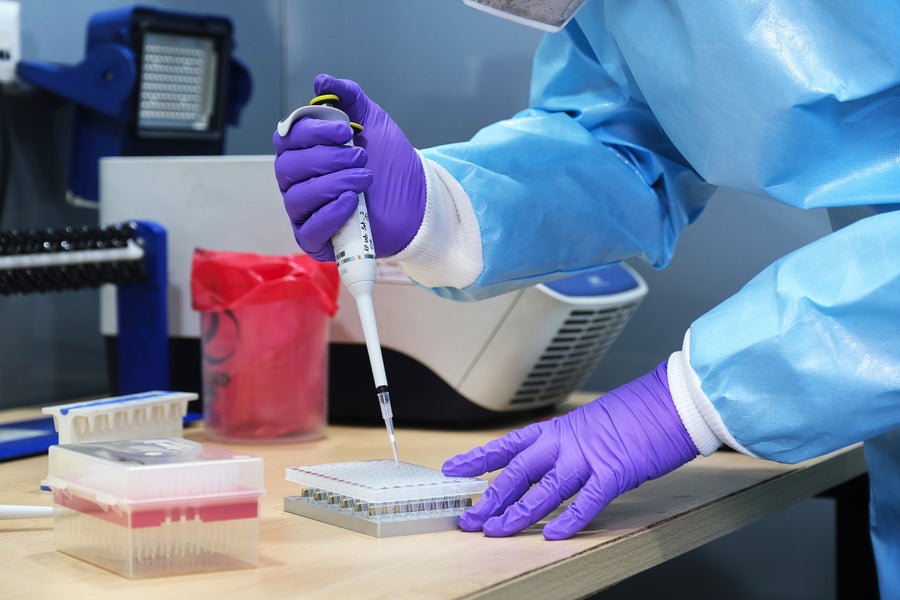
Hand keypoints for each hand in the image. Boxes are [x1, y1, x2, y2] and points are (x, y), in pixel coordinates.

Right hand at [273, 74, 425, 260]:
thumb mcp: (373, 122)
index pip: (287, 139)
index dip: (311, 132)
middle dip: (326, 158)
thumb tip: (321, 81)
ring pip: (297, 197)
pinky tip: (351, 202)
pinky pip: (309, 229)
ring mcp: (306, 212)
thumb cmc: (392, 164)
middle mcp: (299, 182)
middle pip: (288, 167)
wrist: (419, 201)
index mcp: (305, 153)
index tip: (344, 130)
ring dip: (332, 183)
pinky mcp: (318, 240)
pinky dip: (329, 213)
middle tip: (360, 157)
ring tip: (364, 178)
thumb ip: (349, 98)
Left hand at [442, 362, 698, 539]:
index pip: (507, 445)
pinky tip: (551, 535)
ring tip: (496, 531)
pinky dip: (568, 520)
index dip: (477, 458)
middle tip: (470, 519)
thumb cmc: (635, 413)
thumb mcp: (589, 424)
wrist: (672, 400)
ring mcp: (589, 457)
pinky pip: (586, 501)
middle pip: (517, 472)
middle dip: (490, 498)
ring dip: (517, 514)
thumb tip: (547, 465)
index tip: (452, 469)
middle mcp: (566, 442)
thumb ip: (566, 445)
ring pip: (543, 490)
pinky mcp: (615, 472)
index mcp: (557, 429)